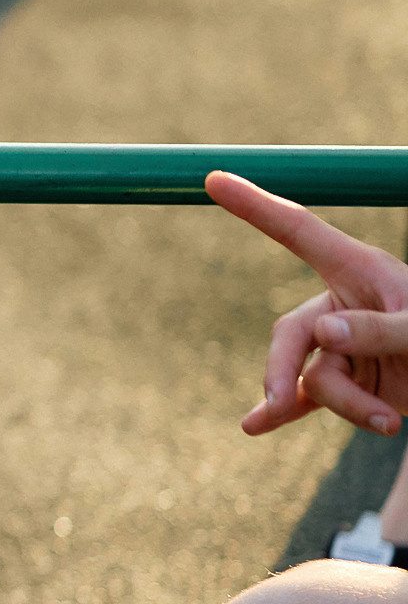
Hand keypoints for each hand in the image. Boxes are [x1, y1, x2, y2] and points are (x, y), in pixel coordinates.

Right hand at [208, 169, 407, 436]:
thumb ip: (380, 330)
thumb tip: (324, 334)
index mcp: (361, 271)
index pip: (296, 231)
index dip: (254, 205)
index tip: (214, 178)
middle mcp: (344, 305)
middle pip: (290, 333)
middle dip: (282, 370)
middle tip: (279, 402)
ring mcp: (342, 347)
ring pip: (311, 377)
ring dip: (346, 404)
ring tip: (389, 423)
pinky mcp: (347, 382)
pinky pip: (307, 400)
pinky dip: (287, 415)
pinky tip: (257, 425)